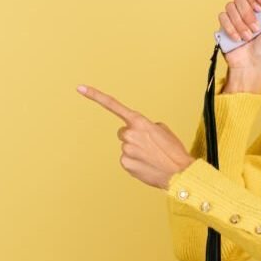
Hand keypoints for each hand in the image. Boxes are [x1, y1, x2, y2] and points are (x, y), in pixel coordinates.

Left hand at [76, 84, 195, 189]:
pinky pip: (127, 160)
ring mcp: (125, 149)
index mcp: (139, 122)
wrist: (179, 172)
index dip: (95, 96)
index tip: (80, 88)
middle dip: (133, 137)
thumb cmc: (173, 151)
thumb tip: (139, 132)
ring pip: (126, 148)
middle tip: (149, 146)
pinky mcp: (125, 164)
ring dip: (136, 151)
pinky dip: (135, 163)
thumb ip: (146, 126)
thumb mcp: (163, 130)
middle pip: (123, 132)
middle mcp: (129, 134)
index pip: (114, 105)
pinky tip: (147, 165)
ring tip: (151, 157)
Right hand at [218, 0, 260, 70]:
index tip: (259, 8)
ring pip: (231, 5)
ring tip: (248, 37)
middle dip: (247, 13)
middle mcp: (248, 7)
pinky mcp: (225, 23)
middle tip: (256, 28)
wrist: (252, 64)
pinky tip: (237, 38)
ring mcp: (235, 14)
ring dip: (240, 24)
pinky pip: (222, 16)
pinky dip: (230, 29)